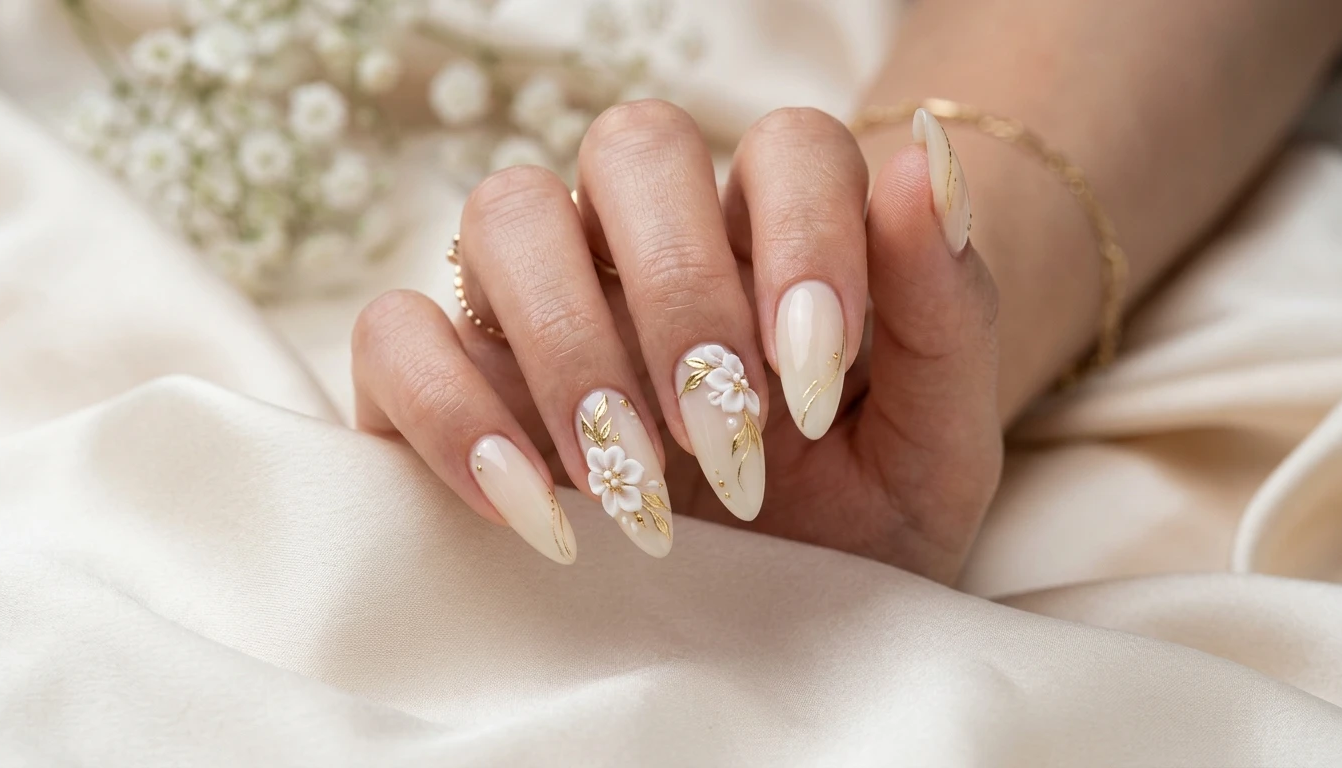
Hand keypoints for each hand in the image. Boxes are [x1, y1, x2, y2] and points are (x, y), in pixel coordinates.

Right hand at [351, 101, 1000, 582]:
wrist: (777, 628)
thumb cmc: (860, 518)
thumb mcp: (933, 443)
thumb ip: (945, 309)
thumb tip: (925, 161)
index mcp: (777, 237)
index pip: (786, 144)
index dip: (804, 238)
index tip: (815, 379)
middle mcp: (648, 244)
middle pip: (633, 145)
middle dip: (682, 291)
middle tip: (723, 432)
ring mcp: (539, 301)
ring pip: (508, 211)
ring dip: (572, 344)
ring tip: (634, 483)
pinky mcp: (444, 379)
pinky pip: (396, 335)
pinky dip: (452, 411)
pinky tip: (534, 507)